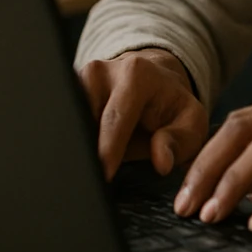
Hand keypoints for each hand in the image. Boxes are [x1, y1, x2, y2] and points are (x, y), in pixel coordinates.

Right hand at [78, 48, 208, 179]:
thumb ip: (180, 142)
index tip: (102, 177)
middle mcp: (101, 70)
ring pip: (67, 121)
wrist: (154, 82)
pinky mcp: (65, 88)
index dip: (108, 152)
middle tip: (89, 180)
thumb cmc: (171, 108)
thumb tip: (161, 161)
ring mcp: (78, 78)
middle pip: (84, 120)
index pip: (115, 119)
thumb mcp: (191, 123)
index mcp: (136, 74)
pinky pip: (60, 118)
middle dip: (86, 151)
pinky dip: (68, 140)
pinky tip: (76, 155)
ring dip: (75, 147)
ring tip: (84, 167)